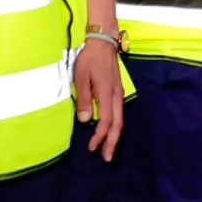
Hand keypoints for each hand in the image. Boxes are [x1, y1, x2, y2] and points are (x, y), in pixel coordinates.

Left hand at [74, 39, 123, 161]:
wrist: (104, 43)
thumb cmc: (89, 59)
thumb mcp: (81, 77)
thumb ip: (84, 99)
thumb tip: (86, 120)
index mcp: (107, 94)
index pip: (106, 121)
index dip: (100, 137)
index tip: (92, 149)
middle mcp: (117, 96)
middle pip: (118, 125)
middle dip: (113, 143)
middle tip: (106, 158)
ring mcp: (119, 94)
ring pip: (121, 120)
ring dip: (115, 136)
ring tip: (109, 149)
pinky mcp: (118, 92)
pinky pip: (119, 113)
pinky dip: (116, 126)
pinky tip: (110, 131)